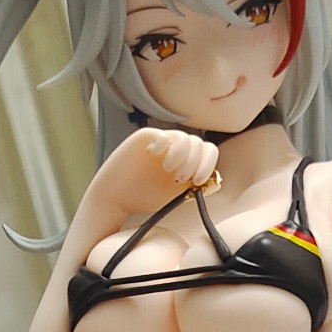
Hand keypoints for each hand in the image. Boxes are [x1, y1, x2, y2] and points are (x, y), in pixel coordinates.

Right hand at [98, 128, 218, 217]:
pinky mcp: (145, 138)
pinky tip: (154, 156)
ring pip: (184, 137)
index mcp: (187, 161)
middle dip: (194, 162)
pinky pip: (162, 134)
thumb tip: (216, 182)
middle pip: (199, 143)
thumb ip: (195, 190)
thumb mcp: (175, 197)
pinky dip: (162, 144)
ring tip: (168, 170)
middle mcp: (176, 149)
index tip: (197, 182)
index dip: (208, 164)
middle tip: (179, 178)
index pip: (208, 152)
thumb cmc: (143, 198)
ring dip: (181, 154)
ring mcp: (161, 142)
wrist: (115, 198)